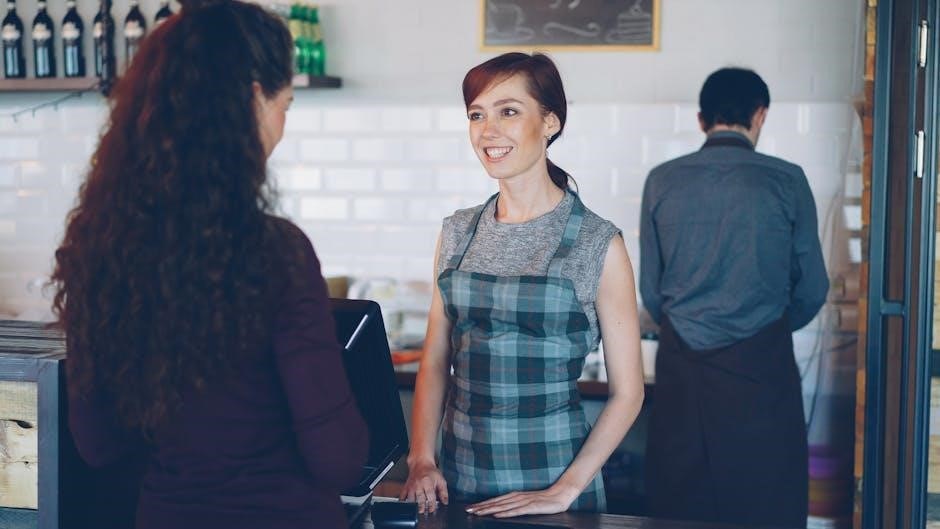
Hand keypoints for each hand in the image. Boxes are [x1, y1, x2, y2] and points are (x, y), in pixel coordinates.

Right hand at [399, 460, 448, 513]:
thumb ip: (444, 492)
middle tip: (424, 512)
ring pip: (411, 498)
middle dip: (422, 507)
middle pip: (420, 498)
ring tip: (417, 510)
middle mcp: (419, 484)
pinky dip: (403, 501)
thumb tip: (445, 501)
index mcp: (428, 483)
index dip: (431, 505)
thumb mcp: (441, 480)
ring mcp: (411, 486)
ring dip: (413, 505)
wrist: (421, 463)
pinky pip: (403, 495)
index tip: (432, 510)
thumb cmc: (431, 471)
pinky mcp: (406, 486)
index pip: (430, 496)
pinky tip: (406, 505)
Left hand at [465, 484, 579, 517]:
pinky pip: (516, 511)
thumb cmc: (543, 500)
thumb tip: (501, 510)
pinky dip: (506, 513)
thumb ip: (515, 505)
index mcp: (514, 496)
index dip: (482, 505)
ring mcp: (524, 501)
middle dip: (481, 507)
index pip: (495, 501)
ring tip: (478, 513)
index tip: (470, 508)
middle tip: (468, 511)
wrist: (560, 495)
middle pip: (496, 503)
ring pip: (503, 506)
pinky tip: (497, 515)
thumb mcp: (526, 502)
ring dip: (489, 510)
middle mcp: (516, 497)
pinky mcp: (531, 507)